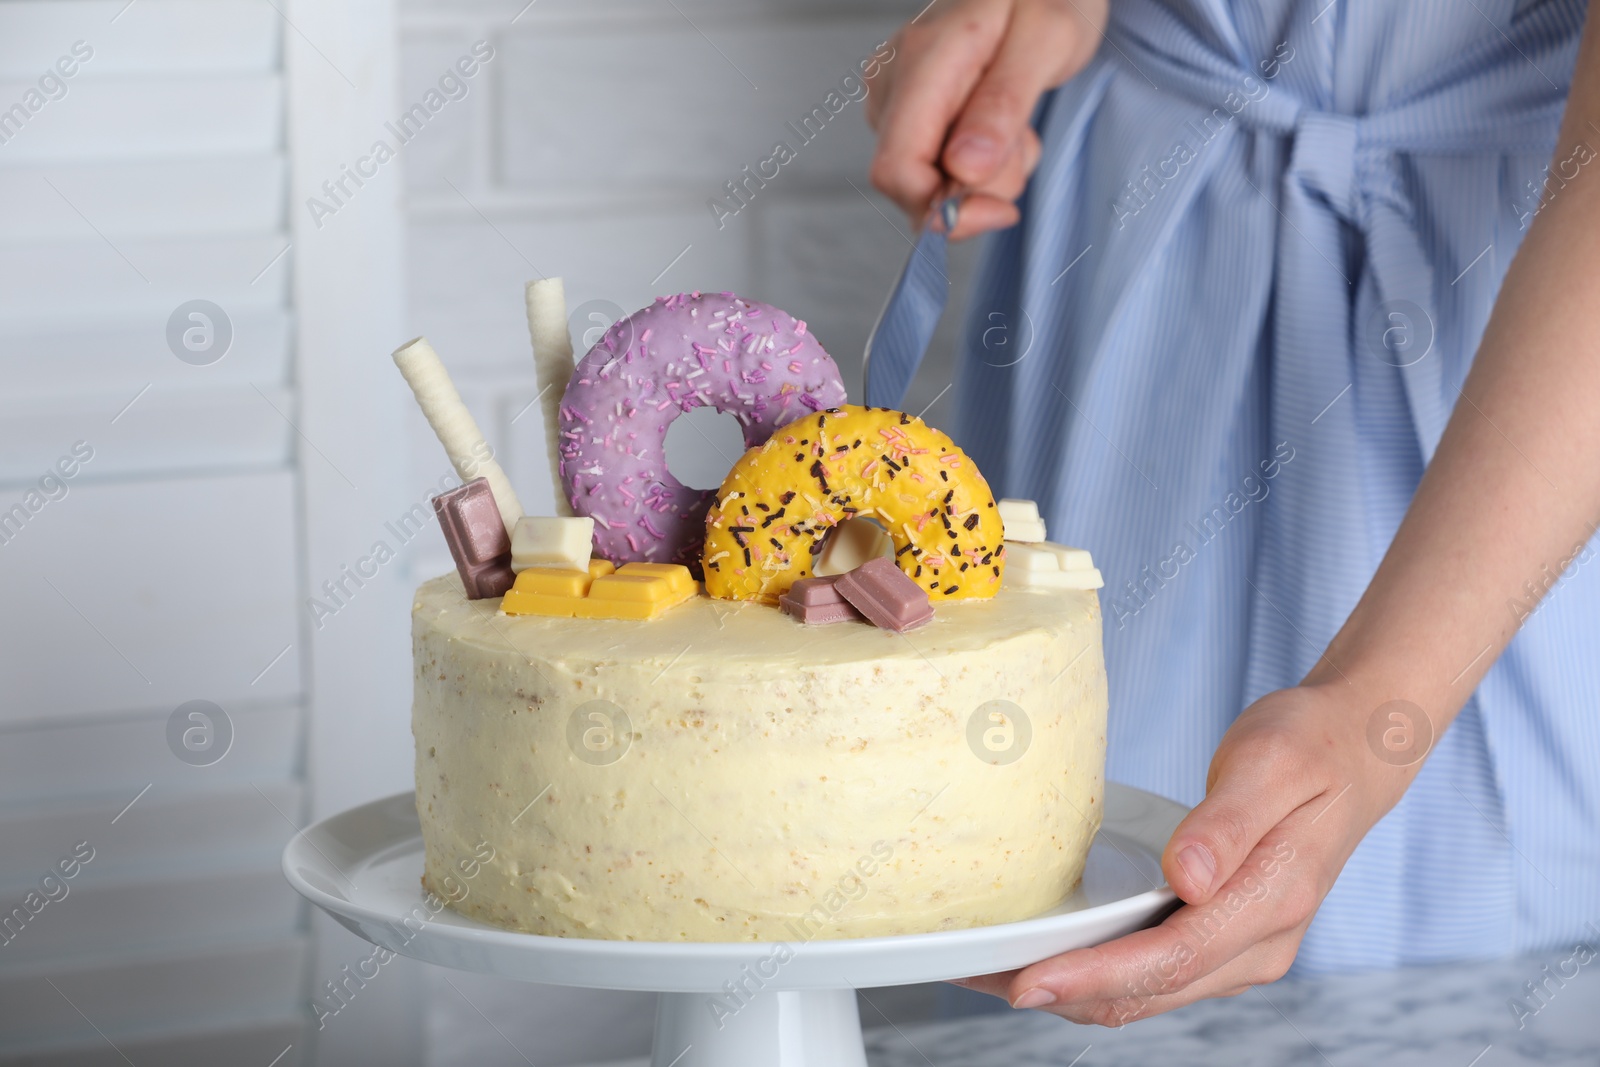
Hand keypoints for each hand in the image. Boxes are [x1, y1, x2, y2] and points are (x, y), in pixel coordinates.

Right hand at [865, 0, 1105, 238]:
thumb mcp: (1047, 40)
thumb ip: (1003, 106)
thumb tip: (964, 169)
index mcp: (921, 60)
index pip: (898, 169)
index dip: (943, 208)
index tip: (1001, 208)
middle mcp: (893, 81)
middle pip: (911, 184)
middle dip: (976, 190)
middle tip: (1022, 144)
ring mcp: (895, 97)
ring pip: (927, 181)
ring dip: (983, 177)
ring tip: (1015, 125)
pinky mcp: (909, 111)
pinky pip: (935, 167)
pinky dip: (976, 166)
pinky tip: (999, 127)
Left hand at [956, 683, 1419, 1023]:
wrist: (1354, 749)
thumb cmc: (1308, 745)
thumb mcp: (1270, 763)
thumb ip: (1228, 824)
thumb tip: (1187, 881)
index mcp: (1272, 900)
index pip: (1171, 957)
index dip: (1095, 975)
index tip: (1027, 980)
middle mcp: (1260, 943)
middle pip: (1149, 990)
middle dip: (1062, 991)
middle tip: (976, 976)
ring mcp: (1243, 950)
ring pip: (1146, 993)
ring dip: (1072, 990)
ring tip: (990, 970)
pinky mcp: (1222, 940)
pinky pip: (1153, 974)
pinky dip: (1097, 975)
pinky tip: (1047, 955)